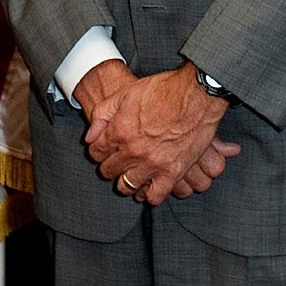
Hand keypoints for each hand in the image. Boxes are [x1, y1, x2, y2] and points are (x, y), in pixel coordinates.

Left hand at [83, 61, 233, 205]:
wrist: (196, 93)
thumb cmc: (161, 89)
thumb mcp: (124, 94)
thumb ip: (102, 115)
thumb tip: (89, 138)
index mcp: (118, 131)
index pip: (96, 152)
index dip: (97, 151)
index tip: (103, 150)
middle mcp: (132, 151)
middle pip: (110, 170)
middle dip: (109, 166)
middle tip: (115, 163)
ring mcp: (153, 163)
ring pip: (128, 186)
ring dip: (125, 182)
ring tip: (129, 177)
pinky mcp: (173, 172)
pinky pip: (156, 195)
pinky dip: (150, 195)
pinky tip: (149, 188)